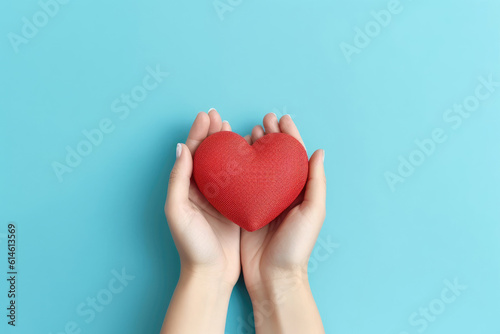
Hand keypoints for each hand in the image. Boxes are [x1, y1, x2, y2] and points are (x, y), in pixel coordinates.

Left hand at [161, 109, 239, 333]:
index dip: (198, 133)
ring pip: (224, 165)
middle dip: (212, 134)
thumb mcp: (178, 212)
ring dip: (228, 147)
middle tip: (220, 117)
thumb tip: (182, 148)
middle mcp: (201, 191)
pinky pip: (238, 181)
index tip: (207, 115)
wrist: (211, 275)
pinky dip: (243, 166)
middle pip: (207, 156)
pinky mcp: (233, 208)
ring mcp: (218, 199)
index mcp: (185, 189)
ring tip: (235, 129)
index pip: (191, 153)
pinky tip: (250, 156)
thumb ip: (178, 179)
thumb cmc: (192, 247)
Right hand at [240, 113, 325, 332]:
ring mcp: (262, 200)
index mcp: (299, 191)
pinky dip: (239, 167)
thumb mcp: (312, 213)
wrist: (273, 277)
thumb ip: (316, 182)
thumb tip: (319, 152)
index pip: (295, 156)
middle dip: (271, 136)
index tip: (281, 118)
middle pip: (275, 157)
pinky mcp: (245, 209)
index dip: (289, 136)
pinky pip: (242, 182)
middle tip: (262, 119)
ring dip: (254, 147)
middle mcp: (281, 192)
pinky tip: (233, 156)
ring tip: (248, 130)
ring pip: (258, 166)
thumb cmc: (295, 247)